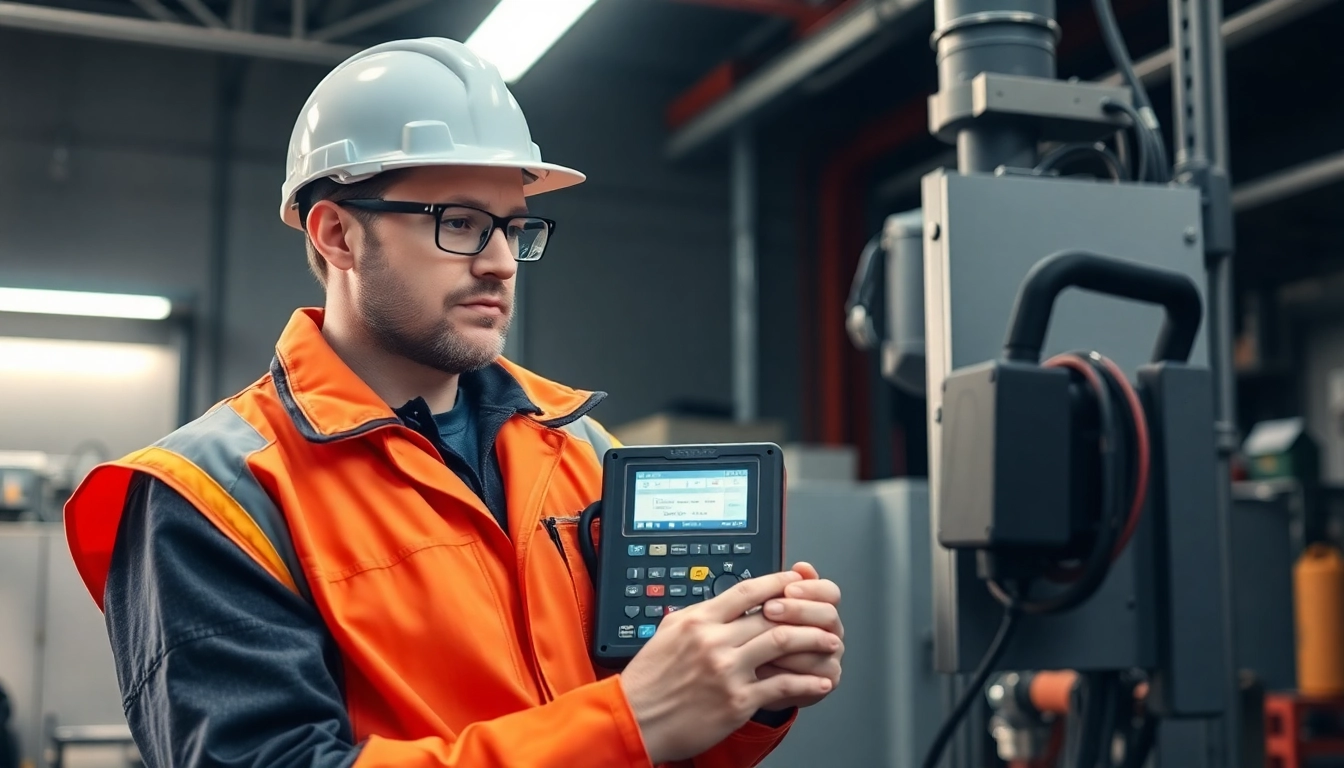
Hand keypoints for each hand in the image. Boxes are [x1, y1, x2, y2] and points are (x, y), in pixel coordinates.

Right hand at [620, 570, 840, 763]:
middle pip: (771, 616)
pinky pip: (782, 687)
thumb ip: (696, 616)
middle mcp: (714, 641)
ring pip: (782, 643)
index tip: (795, 580)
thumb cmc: (648, 681)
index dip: (777, 582)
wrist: (635, 719)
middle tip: (823, 612)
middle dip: (803, 612)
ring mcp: (727, 671)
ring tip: (829, 641)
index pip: (746, 591)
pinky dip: (807, 683)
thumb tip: (718, 604)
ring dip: (812, 641)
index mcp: (698, 621)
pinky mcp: (737, 701)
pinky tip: (820, 681)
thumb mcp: (667, 634)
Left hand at [755, 562, 843, 710]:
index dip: (810, 588)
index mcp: (821, 608)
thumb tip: (801, 567)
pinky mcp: (826, 681)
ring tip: (760, 640)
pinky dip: (788, 668)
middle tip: (770, 609)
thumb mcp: (766, 610)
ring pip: (821, 644)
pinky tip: (766, 664)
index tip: (787, 588)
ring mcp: (832, 655)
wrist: (757, 680)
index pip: (829, 592)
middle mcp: (831, 630)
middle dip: (798, 610)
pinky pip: (814, 673)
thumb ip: (783, 587)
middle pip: (828, 614)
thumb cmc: (763, 641)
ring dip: (789, 641)